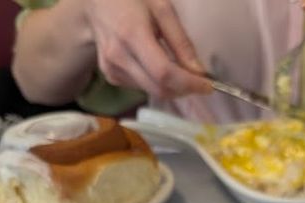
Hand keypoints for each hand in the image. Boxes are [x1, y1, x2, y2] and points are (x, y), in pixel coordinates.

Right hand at [79, 0, 211, 98]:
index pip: (164, 73)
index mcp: (132, 35)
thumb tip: (198, 71)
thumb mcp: (162, 8)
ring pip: (151, 91)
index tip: (208, 86)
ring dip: (171, 87)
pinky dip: (155, 82)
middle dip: (183, 89)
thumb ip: (180, 41)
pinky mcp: (110, 76)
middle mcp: (118, 57)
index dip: (189, 84)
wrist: (96, 1)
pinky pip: (141, 87)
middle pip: (159, 88)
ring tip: (178, 69)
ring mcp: (111, 69)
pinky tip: (155, 64)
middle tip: (198, 81)